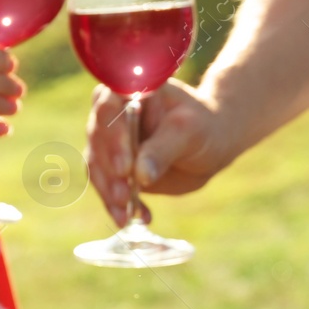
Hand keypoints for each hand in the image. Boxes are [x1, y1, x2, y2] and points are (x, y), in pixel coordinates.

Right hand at [85, 79, 234, 227]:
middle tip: (124, 196)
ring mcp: (111, 142)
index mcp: (130, 90)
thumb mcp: (188, 132)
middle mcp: (113, 113)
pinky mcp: (114, 168)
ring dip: (109, 193)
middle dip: (109, 172)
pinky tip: (135, 218)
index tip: (126, 168)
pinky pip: (107, 187)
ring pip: (97, 167)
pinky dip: (117, 206)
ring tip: (127, 215)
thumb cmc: (202, 127)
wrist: (211, 144)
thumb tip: (140, 175)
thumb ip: (163, 149)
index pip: (109, 109)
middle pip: (97, 141)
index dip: (113, 138)